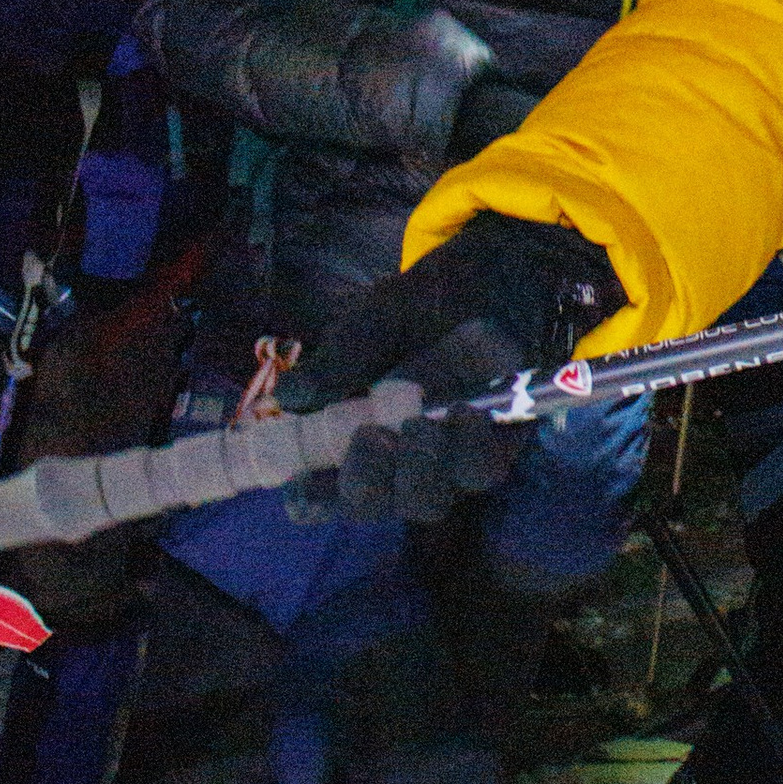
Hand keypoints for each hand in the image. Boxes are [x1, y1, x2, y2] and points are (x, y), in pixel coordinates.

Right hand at [283, 211, 627, 521]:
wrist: (495, 278)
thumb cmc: (421, 308)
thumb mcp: (374, 322)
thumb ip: (338, 360)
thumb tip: (288, 398)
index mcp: (350, 438)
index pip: (320, 493)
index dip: (309, 499)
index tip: (301, 483)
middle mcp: (394, 462)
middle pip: (372, 505)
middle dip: (366, 482)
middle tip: (370, 435)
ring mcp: (444, 462)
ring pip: (428, 501)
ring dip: (418, 471)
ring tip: (419, 422)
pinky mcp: (495, 450)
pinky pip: (481, 471)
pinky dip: (469, 447)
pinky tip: (462, 410)